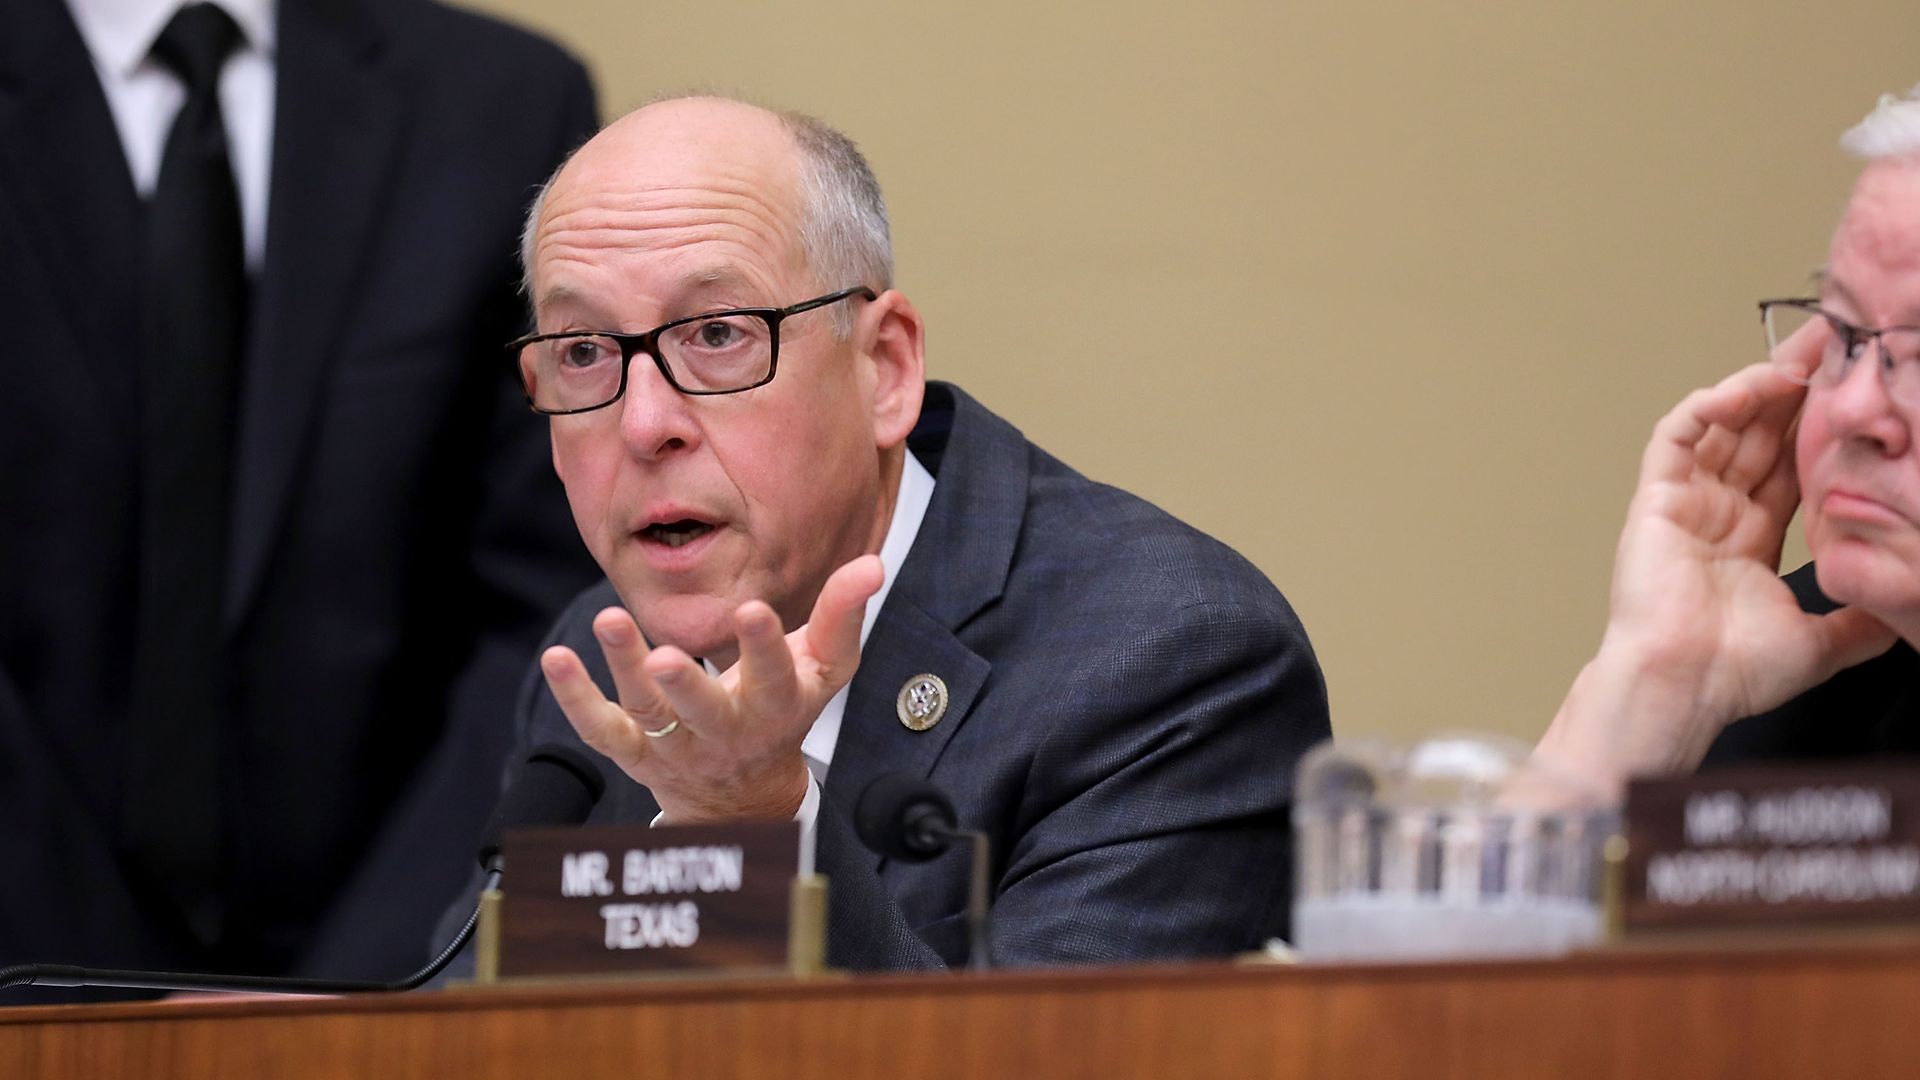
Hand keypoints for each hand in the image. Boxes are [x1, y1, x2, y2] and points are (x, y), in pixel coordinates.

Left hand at [540, 555, 884, 821]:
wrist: (741, 795)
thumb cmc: (784, 711)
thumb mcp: (824, 669)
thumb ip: (842, 614)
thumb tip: (872, 563)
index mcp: (776, 708)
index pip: (775, 679)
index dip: (765, 648)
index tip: (753, 610)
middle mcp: (725, 731)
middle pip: (705, 712)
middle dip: (686, 686)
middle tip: (665, 658)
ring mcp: (676, 745)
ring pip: (647, 713)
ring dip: (623, 669)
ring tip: (608, 621)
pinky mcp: (635, 752)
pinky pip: (601, 729)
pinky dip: (575, 697)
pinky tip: (557, 658)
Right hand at [1539, 325, 1895, 785]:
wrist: (1684, 685)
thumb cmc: (1734, 673)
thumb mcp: (1821, 643)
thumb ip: (1858, 621)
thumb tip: (1900, 605)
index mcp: (1750, 539)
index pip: (1790, 465)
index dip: (1820, 428)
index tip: (1855, 395)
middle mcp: (1718, 512)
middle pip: (1761, 433)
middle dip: (1797, 387)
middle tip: (1835, 344)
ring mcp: (1685, 501)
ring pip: (1723, 424)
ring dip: (1759, 384)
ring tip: (1803, 354)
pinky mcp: (1656, 497)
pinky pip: (1678, 435)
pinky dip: (1707, 406)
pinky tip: (1745, 389)